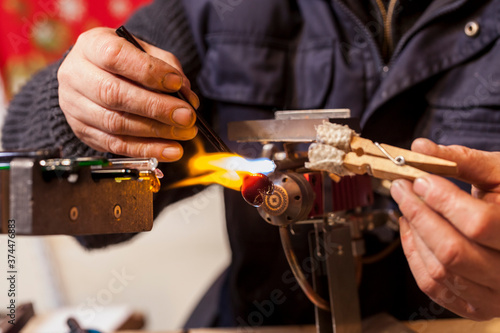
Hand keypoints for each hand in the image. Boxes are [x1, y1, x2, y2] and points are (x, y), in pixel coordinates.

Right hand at [58, 27, 199, 160]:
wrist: (94, 76)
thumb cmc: (126, 62)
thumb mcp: (147, 53)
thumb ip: (169, 69)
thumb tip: (188, 98)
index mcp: (91, 46)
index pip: (116, 57)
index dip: (148, 72)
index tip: (177, 84)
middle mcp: (76, 75)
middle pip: (114, 94)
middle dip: (156, 108)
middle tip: (186, 116)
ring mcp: (75, 106)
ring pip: (115, 124)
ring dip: (156, 132)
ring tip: (185, 133)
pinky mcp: (83, 132)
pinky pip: (116, 145)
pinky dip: (148, 150)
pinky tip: (171, 150)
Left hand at [390, 138, 499, 319]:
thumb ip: (463, 161)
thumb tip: (420, 147)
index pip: (478, 223)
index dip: (443, 200)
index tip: (420, 179)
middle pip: (453, 251)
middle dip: (418, 215)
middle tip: (400, 189)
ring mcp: (495, 296)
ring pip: (439, 271)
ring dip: (413, 235)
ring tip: (405, 207)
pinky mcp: (477, 307)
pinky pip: (434, 287)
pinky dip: (414, 256)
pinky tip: (410, 230)